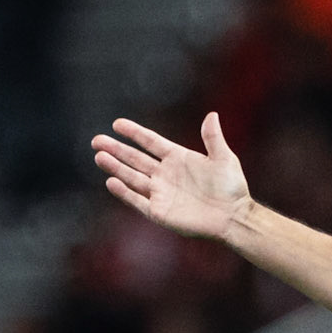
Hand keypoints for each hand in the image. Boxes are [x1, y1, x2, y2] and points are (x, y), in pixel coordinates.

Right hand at [92, 111, 249, 241]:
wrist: (234, 217)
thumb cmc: (232, 188)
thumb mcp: (224, 159)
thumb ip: (213, 138)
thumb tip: (212, 115)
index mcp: (178, 158)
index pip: (150, 142)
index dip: (134, 133)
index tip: (117, 124)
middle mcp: (165, 174)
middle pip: (135, 159)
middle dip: (116, 149)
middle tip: (97, 140)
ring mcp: (161, 193)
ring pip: (132, 177)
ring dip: (116, 167)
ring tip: (99, 156)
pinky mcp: (160, 212)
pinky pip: (138, 201)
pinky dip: (125, 192)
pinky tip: (112, 181)